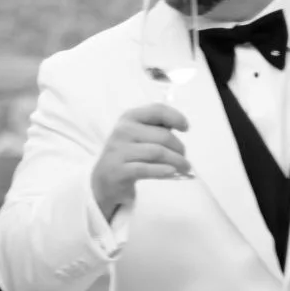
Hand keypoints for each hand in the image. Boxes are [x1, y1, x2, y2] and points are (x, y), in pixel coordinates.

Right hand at [90, 103, 191, 218]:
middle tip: (185, 158)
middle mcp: (123, 130)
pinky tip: (172, 173)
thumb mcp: (138, 135)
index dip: (176, 117)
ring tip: (184, 168)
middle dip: (179, 148)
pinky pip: (145, 169)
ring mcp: (119, 151)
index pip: (158, 110)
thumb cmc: (127, 154)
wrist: (103, 180)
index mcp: (130, 117)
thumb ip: (156, 127)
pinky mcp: (119, 170)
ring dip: (176, 161)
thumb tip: (180, 124)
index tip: (186, 128)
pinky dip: (162, 171)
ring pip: (157, 153)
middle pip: (163, 136)